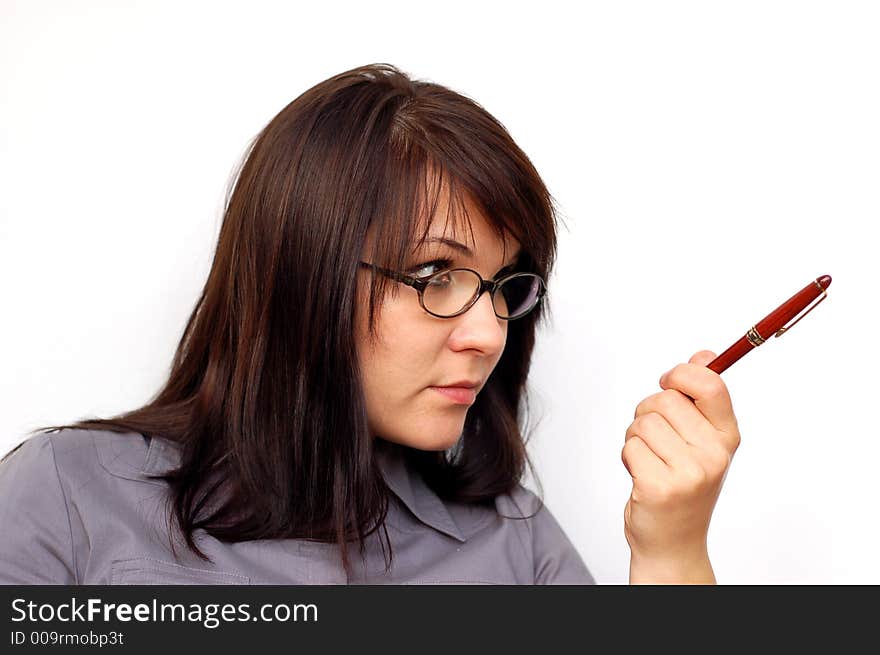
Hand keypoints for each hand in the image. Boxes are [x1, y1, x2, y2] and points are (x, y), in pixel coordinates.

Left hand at [621, 350, 740, 582]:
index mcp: (727, 437)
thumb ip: (700, 397)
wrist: (673, 542)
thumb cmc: (683, 485)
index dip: (682, 374)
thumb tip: (704, 355)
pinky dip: (628, 457)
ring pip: (642, 422)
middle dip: (648, 411)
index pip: (711, 384)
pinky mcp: (659, 487)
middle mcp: (714, 455)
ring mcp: (689, 473)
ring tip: (650, 459)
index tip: (670, 381)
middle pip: (665, 399)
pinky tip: (642, 475)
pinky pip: (630, 446)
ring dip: (636, 437)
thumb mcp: (700, 441)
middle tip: (655, 437)